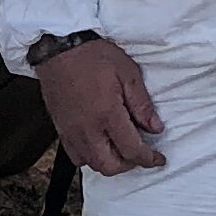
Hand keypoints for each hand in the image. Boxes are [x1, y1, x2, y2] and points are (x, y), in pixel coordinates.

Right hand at [36, 36, 164, 173]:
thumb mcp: (127, 72)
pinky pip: (76, 156)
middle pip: (110, 166)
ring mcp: (71, 132)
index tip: (158, 159)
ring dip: (110, 162)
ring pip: (92, 164)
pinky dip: (90, 157)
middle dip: (129, 165)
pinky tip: (99, 144)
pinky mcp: (61, 129)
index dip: (149, 159)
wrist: (57, 49)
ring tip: (121, 148)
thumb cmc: (92, 55)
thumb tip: (155, 128)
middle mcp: (87, 129)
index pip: (131, 150)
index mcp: (107, 114)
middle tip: (140, 152)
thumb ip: (142, 104)